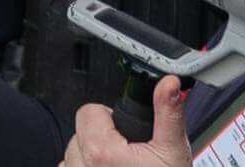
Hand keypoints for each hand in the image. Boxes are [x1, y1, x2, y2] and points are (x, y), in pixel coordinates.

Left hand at [63, 77, 189, 166]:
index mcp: (102, 154)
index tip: (124, 131)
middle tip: (126, 155)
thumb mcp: (173, 152)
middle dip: (100, 139)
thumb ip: (168, 114)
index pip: (88, 112)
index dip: (109, 117)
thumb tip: (168, 84)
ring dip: (89, 161)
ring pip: (72, 159)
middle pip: (79, 135)